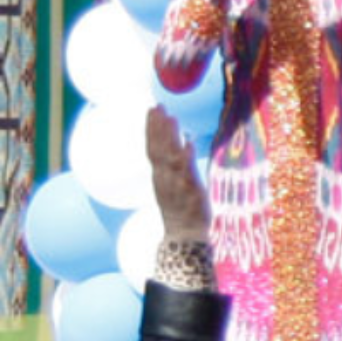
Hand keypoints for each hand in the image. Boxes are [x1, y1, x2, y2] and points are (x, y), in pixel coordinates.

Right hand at [145, 107, 209, 241]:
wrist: (184, 234)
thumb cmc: (183, 209)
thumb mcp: (178, 183)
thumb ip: (180, 165)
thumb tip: (185, 144)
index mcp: (160, 175)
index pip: (153, 147)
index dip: (152, 129)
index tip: (152, 111)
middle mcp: (164, 177)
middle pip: (157, 147)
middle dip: (156, 126)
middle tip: (156, 106)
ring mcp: (175, 183)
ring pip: (168, 154)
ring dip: (169, 136)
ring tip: (169, 117)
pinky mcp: (189, 189)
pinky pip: (186, 170)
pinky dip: (186, 155)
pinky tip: (188, 141)